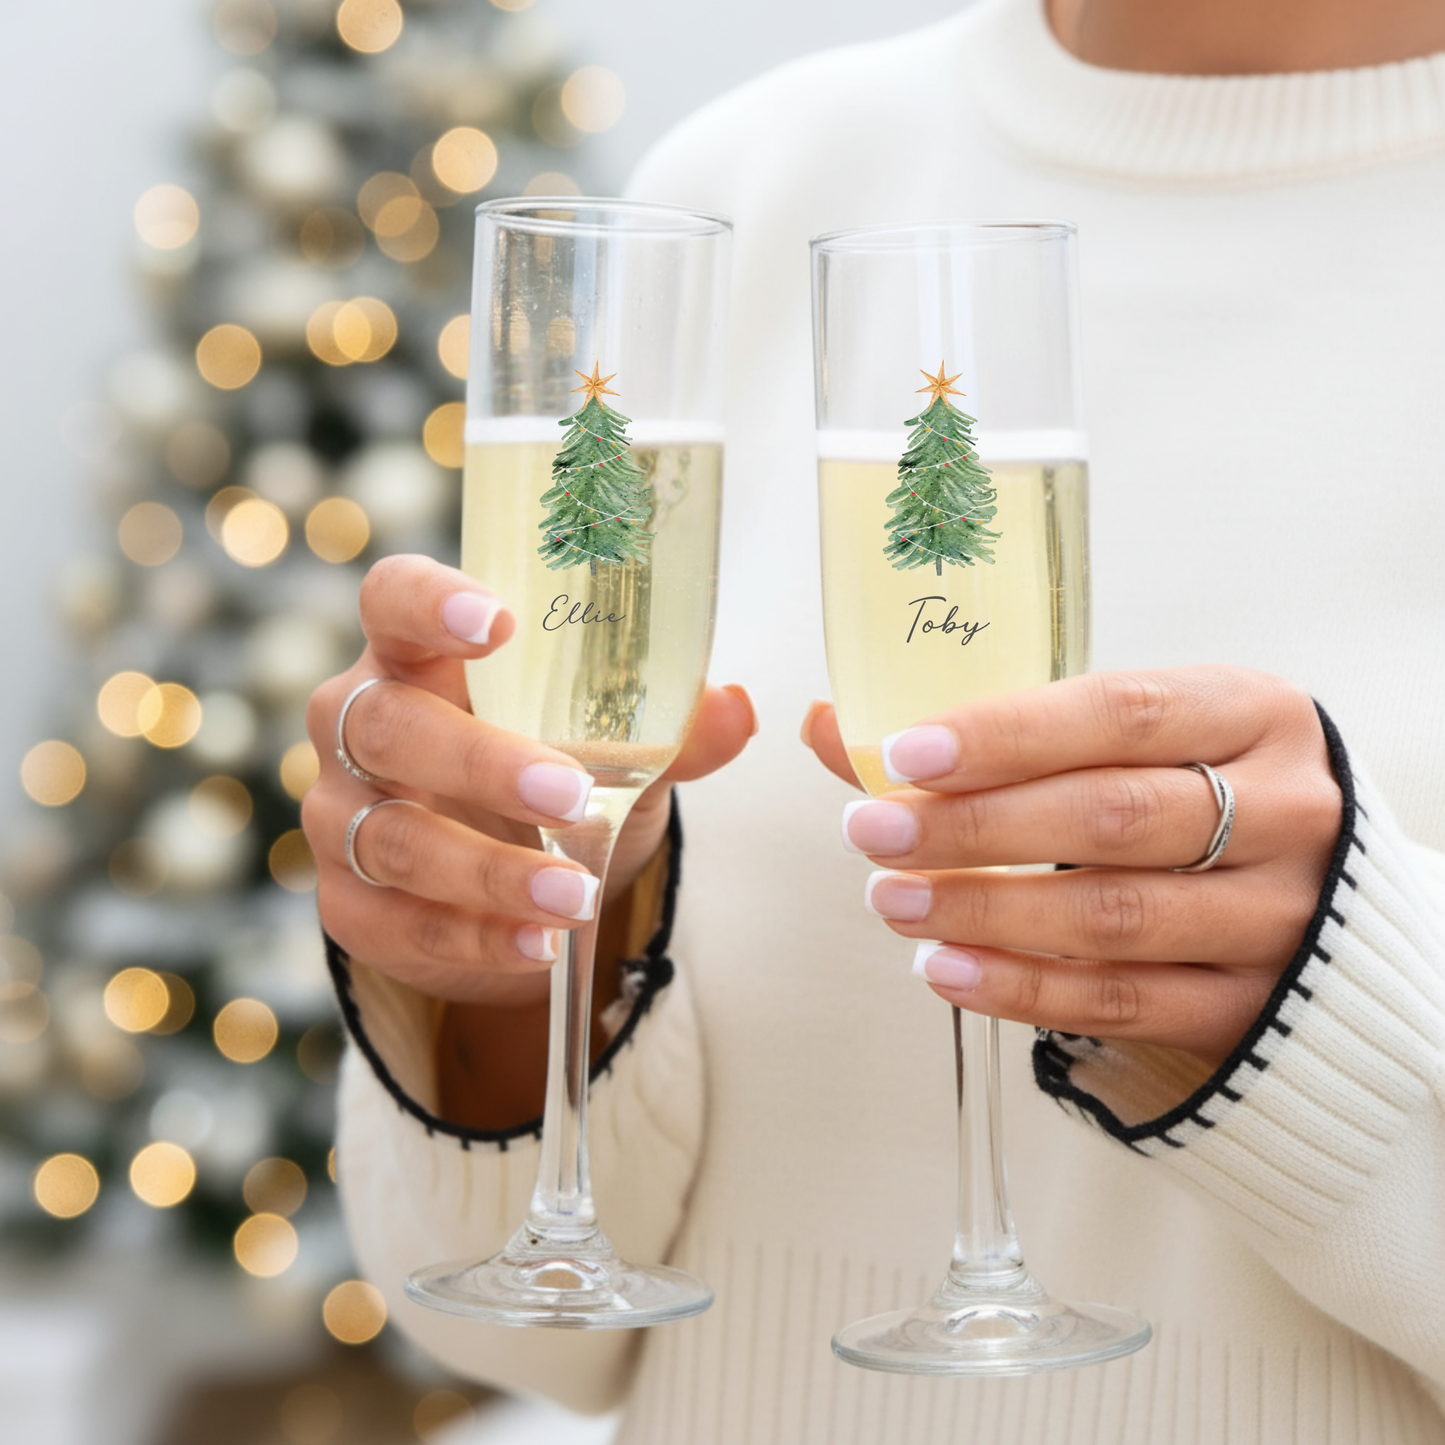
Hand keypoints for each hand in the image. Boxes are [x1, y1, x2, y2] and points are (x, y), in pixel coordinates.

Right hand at [303, 554, 754, 1010]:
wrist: (509, 889)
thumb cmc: (550, 779)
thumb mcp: (612, 749)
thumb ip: (665, 729)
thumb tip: (733, 709)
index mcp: (418, 656)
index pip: (393, 599)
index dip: (429, 602)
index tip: (495, 621)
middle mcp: (359, 724)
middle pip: (386, 725)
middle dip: (479, 762)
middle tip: (570, 793)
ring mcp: (340, 816)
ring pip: (391, 837)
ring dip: (488, 871)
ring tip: (578, 897)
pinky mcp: (347, 904)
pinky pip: (396, 922)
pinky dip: (474, 938)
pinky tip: (541, 945)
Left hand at [804, 668, 1341, 1067]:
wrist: (1318, 901)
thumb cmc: (1194, 792)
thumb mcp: (1127, 738)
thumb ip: (992, 735)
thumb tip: (830, 724)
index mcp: (1252, 714)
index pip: (1121, 713)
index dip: (1009, 734)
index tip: (907, 753)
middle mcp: (1283, 810)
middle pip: (1112, 818)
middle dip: (976, 827)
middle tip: (873, 830)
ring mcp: (1277, 917)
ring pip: (1114, 917)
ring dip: (986, 909)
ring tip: (893, 900)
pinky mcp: (1253, 1007)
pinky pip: (1124, 1004)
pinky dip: (1023, 990)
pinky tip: (946, 970)